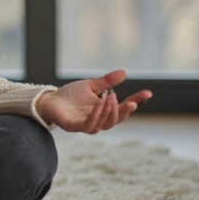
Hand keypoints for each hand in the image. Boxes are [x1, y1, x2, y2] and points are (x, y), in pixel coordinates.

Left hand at [35, 69, 151, 133]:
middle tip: (130, 101)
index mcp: (104, 110)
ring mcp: (87, 125)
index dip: (136, 101)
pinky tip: (98, 104)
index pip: (123, 109)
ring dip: (109, 111)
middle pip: (117, 120)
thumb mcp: (91, 86)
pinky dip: (96, 115)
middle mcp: (98, 120)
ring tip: (109, 96)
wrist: (50, 100)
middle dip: (125, 111)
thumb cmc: (70, 95)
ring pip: (105, 124)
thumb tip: (124, 72)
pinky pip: (89, 125)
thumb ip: (106, 82)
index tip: (147, 93)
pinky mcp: (75, 127)